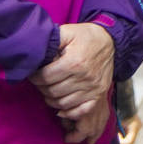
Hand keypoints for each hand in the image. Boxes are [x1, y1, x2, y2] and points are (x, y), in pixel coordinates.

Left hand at [37, 22, 114, 143]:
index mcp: (75, 62)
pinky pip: (80, 111)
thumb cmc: (86, 36)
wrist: (110, 41)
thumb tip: (36, 50)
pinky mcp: (98, 94)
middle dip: (41, 88)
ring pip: (63, 103)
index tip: (33, 74)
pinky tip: (61, 107)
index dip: (35, 77)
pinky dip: (68, 112)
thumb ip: (52, 39)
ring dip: (51, 99)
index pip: (46, 78)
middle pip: (53, 92)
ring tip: (48, 90)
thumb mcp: (68, 31)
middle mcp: (85, 77)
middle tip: (39, 82)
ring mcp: (93, 88)